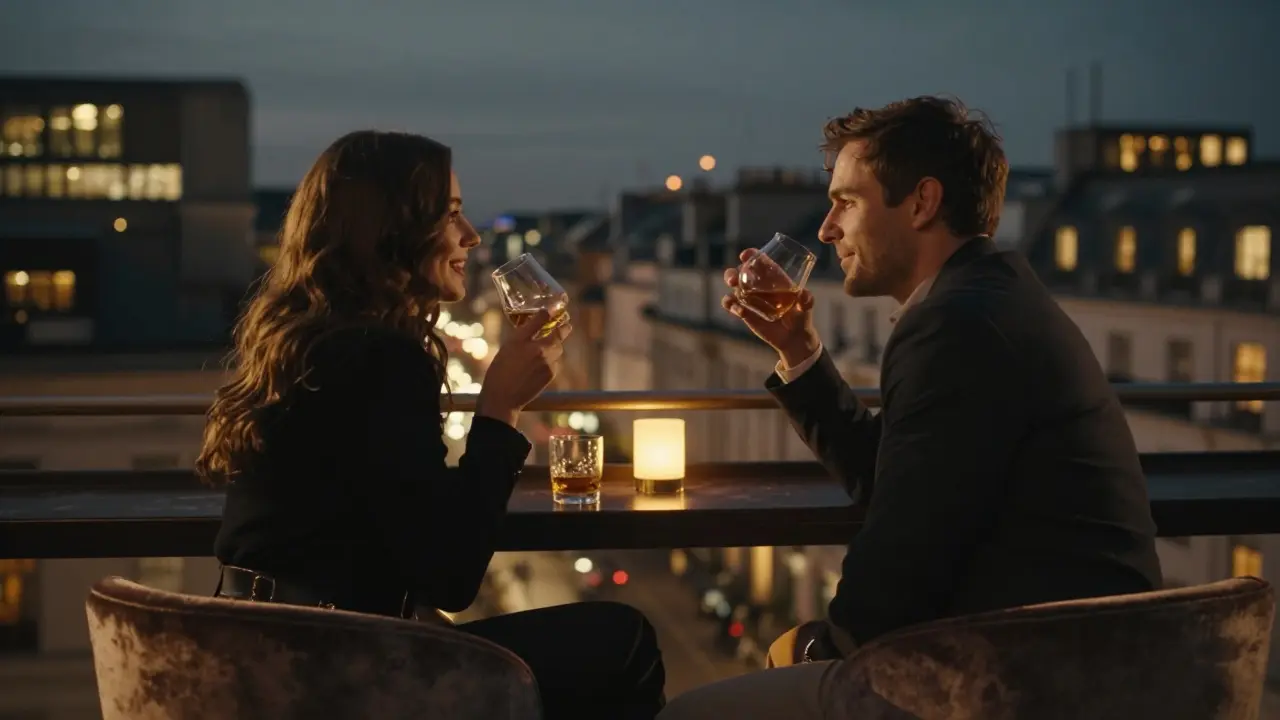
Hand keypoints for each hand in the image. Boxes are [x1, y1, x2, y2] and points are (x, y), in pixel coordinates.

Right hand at [476, 309, 570, 426]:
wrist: (502, 398)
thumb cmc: (501, 368)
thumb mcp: (512, 342)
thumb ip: (531, 326)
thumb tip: (546, 312)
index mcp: (536, 343)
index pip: (554, 326)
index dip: (559, 318)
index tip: (559, 313)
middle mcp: (545, 354)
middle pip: (559, 339)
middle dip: (557, 334)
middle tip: (551, 330)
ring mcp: (549, 367)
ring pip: (556, 352)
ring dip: (551, 348)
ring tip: (536, 351)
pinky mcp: (549, 378)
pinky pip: (553, 364)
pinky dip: (548, 362)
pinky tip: (533, 366)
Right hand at [722, 248, 820, 368]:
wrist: (793, 337)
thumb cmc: (801, 317)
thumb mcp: (806, 307)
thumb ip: (806, 300)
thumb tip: (804, 294)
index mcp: (773, 277)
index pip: (760, 261)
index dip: (751, 255)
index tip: (745, 255)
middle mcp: (759, 284)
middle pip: (741, 271)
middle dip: (733, 273)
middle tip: (733, 279)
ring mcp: (750, 297)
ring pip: (733, 286)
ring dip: (729, 290)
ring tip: (733, 296)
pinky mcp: (744, 311)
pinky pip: (731, 304)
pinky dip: (731, 305)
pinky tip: (740, 312)